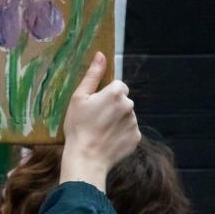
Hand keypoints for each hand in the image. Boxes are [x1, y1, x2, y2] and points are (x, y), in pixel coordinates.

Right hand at [59, 52, 140, 190]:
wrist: (86, 158)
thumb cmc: (78, 126)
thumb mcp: (79, 98)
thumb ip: (93, 75)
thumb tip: (101, 55)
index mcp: (116, 93)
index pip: (117, 85)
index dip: (105, 94)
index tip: (94, 105)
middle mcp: (129, 105)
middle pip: (123, 100)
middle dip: (112, 106)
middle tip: (95, 119)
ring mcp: (134, 122)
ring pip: (126, 115)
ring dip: (117, 119)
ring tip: (100, 130)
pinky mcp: (136, 138)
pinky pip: (129, 130)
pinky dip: (120, 133)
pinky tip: (107, 139)